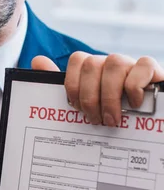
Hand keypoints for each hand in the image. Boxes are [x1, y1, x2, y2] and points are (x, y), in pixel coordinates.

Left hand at [32, 52, 163, 126]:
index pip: (78, 59)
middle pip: (92, 63)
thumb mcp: (88, 107)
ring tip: (112, 119)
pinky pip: (143, 65)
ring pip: (114, 63)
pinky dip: (135, 86)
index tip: (76, 108)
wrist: (150, 130)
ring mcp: (133, 66)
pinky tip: (134, 104)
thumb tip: (37, 60)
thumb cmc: (115, 119)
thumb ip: (64, 86)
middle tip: (94, 120)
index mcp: (96, 70)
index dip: (73, 84)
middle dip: (89, 96)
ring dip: (109, 95)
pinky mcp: (154, 71)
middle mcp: (113, 64)